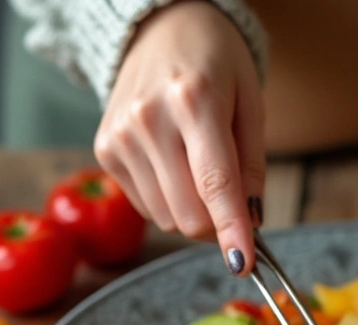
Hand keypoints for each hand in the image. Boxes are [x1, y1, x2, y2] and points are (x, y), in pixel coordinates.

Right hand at [94, 0, 263, 274]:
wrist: (161, 27)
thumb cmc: (215, 62)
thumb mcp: (250, 101)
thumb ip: (252, 165)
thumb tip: (251, 222)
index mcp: (194, 100)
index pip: (215, 183)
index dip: (231, 230)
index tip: (243, 264)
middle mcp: (149, 120)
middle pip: (188, 213)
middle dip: (218, 223)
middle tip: (234, 203)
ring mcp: (120, 136)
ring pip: (167, 218)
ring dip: (192, 209)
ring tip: (197, 162)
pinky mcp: (104, 149)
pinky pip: (147, 207)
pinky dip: (168, 198)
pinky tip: (172, 161)